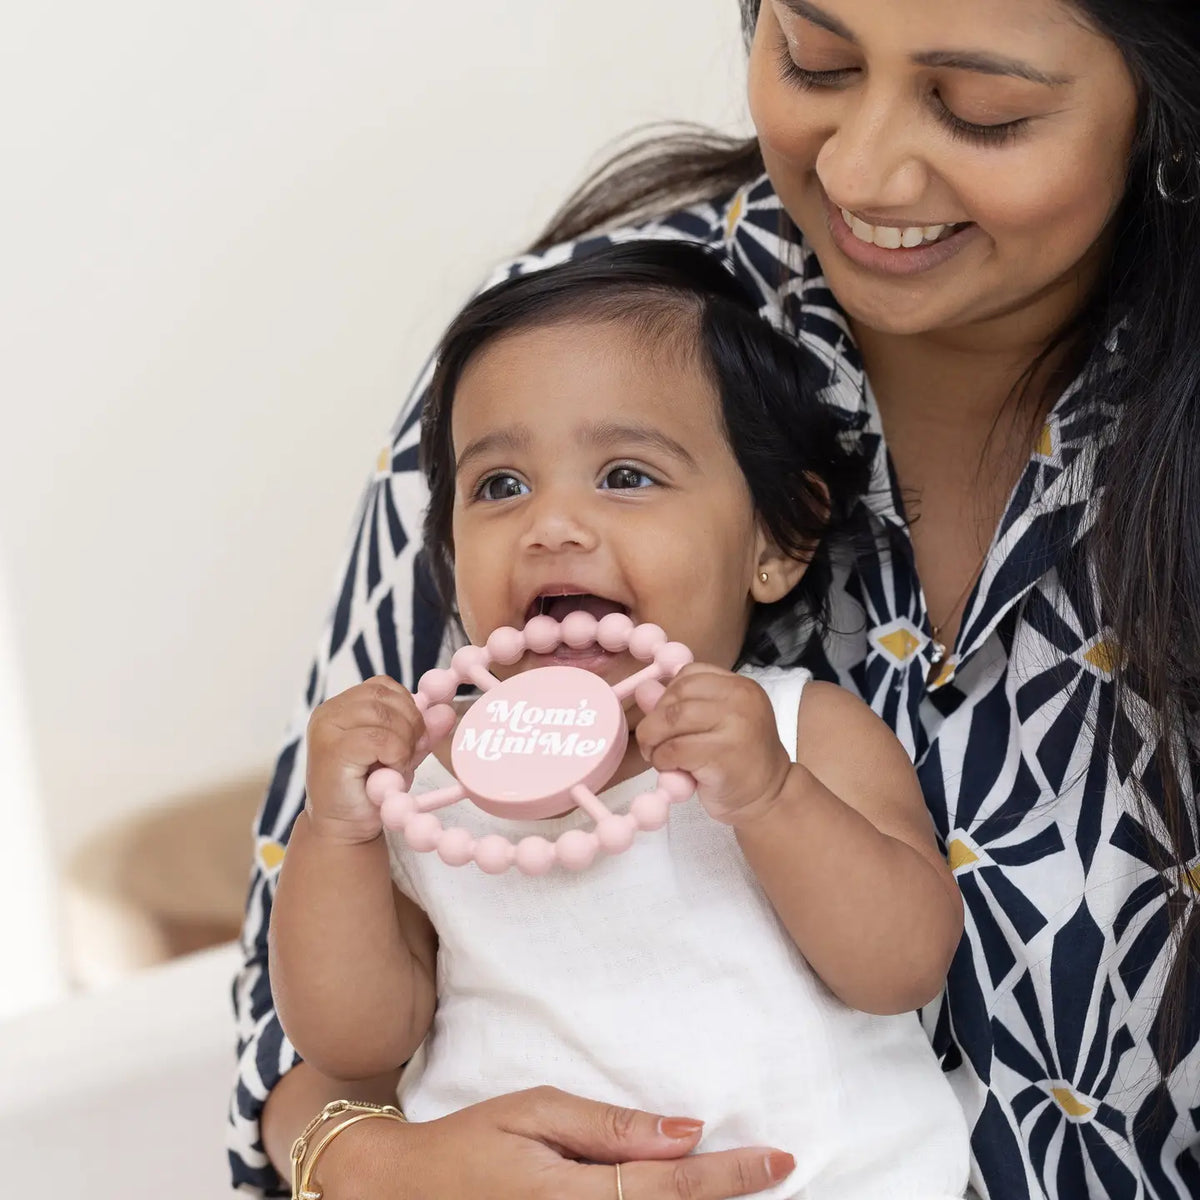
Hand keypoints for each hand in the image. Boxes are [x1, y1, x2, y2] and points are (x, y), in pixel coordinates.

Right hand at [305, 675, 430, 844]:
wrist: (344, 830)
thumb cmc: (369, 790)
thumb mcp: (402, 753)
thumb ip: (422, 731)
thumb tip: (446, 709)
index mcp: (341, 706)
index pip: (383, 686)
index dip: (408, 707)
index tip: (413, 737)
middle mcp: (328, 713)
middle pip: (384, 696)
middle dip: (410, 724)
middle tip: (408, 754)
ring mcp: (327, 730)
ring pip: (384, 715)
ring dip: (403, 741)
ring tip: (396, 765)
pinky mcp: (332, 750)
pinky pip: (379, 739)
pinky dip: (395, 755)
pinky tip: (389, 773)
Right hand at [315, 1086, 794, 1198]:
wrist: (402, 1193)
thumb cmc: (468, 1142)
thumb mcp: (534, 1112)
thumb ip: (609, 1127)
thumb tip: (684, 1132)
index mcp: (571, 1197)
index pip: (671, 1189)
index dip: (731, 1177)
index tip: (778, 1159)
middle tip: (778, 1173)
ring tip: (743, 1185)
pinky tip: (685, 1197)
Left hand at [635, 664, 790, 826]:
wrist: (769, 797)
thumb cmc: (737, 761)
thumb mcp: (711, 726)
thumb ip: (679, 705)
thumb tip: (644, 689)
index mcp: (740, 686)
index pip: (689, 674)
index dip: (667, 697)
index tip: (665, 721)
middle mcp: (741, 698)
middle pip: (676, 695)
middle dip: (654, 720)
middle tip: (653, 743)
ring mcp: (735, 725)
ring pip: (671, 720)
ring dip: (653, 740)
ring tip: (659, 756)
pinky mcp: (723, 755)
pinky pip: (674, 749)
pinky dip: (662, 760)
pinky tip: (672, 770)